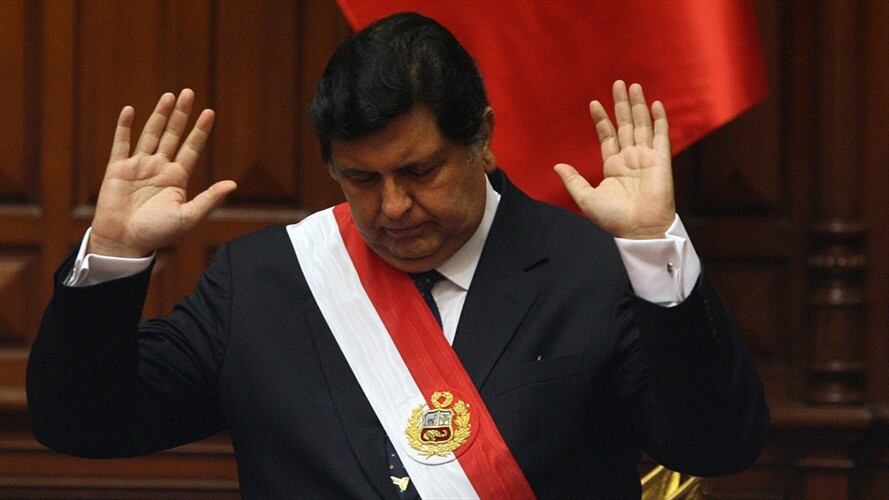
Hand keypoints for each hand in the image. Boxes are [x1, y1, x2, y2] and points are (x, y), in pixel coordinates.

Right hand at [89, 89, 236, 256]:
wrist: (125, 242)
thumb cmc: (157, 233)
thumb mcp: (188, 216)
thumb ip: (209, 199)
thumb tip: (233, 184)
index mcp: (177, 178)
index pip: (192, 148)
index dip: (200, 131)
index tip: (209, 112)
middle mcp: (159, 168)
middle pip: (172, 135)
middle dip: (181, 115)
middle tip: (189, 93)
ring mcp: (138, 166)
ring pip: (150, 134)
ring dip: (159, 115)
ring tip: (169, 96)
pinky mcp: (117, 169)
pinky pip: (121, 143)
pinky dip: (124, 127)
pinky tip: (130, 111)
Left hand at [554, 81, 674, 238]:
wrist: (638, 230)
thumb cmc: (614, 218)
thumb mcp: (586, 198)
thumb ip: (573, 180)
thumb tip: (557, 166)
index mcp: (613, 166)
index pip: (607, 136)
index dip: (601, 119)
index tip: (594, 103)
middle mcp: (630, 158)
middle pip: (625, 124)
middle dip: (621, 104)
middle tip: (618, 83)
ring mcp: (646, 158)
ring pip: (642, 125)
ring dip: (638, 105)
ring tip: (633, 86)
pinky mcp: (661, 160)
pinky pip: (661, 136)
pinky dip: (659, 120)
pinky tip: (655, 104)